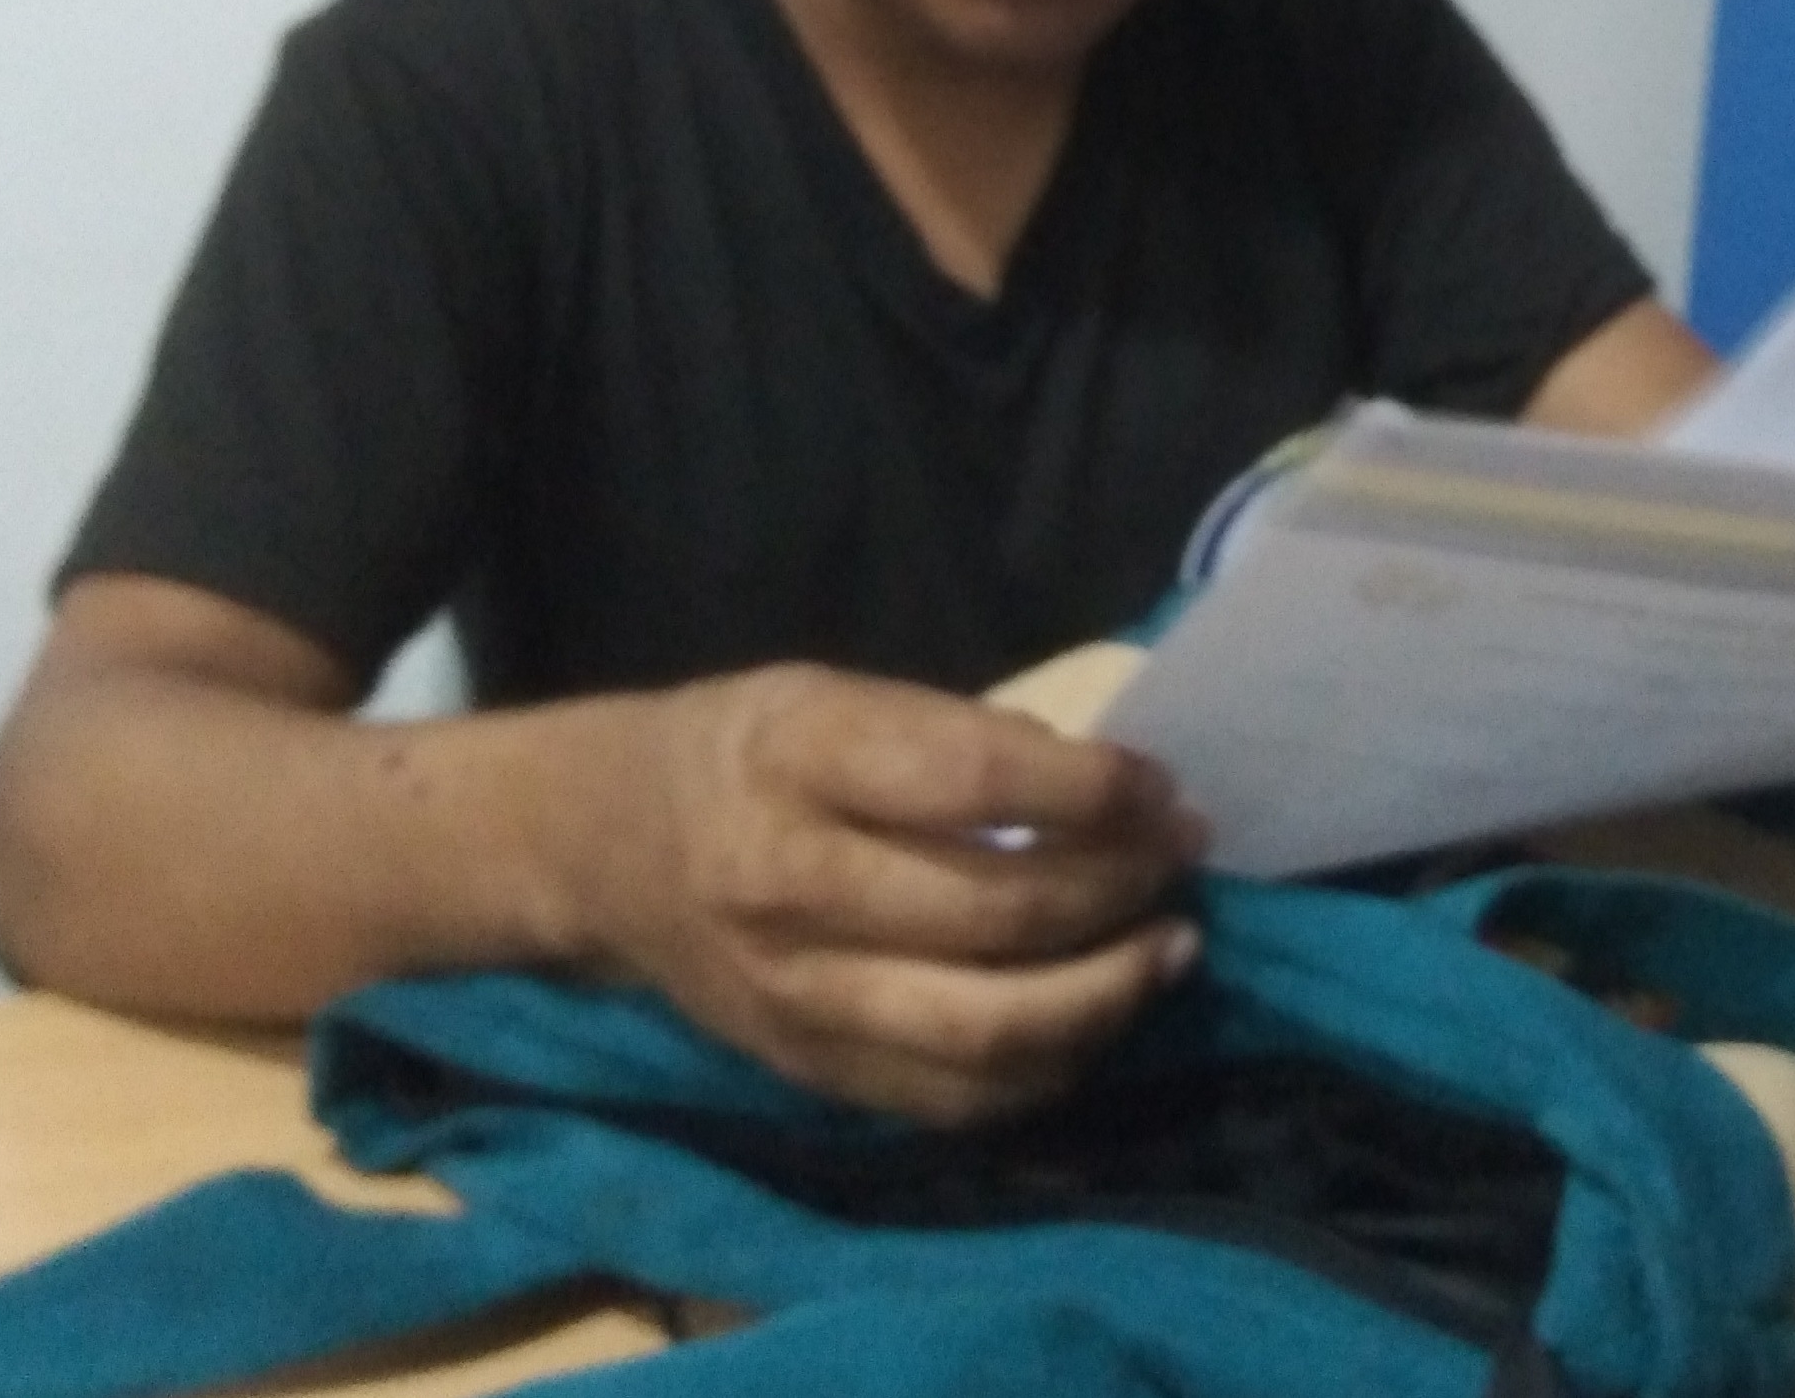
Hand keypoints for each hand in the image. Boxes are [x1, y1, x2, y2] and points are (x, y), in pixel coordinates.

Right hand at [593, 662, 1207, 1120]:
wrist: (612, 850)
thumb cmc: (748, 747)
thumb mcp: (834, 693)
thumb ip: (952, 735)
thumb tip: (1101, 789)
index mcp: (797, 762)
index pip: (971, 780)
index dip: (1089, 789)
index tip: (1162, 787)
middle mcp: (791, 888)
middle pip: (992, 916)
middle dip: (1118, 889)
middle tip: (1183, 859)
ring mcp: (799, 998)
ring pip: (983, 1031)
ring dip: (1105, 995)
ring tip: (1172, 947)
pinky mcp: (810, 1072)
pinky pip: (952, 1100)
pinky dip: (1048, 1069)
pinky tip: (1101, 1017)